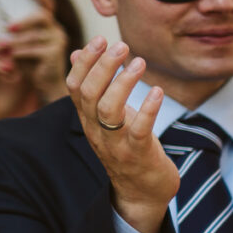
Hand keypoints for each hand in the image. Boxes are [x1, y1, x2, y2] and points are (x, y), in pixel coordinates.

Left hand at [0, 0, 70, 104]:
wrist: (44, 83)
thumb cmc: (29, 61)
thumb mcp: (20, 42)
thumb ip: (14, 31)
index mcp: (49, 25)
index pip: (48, 6)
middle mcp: (56, 30)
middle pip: (42, 16)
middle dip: (24, 21)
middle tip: (8, 27)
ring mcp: (58, 42)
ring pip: (34, 36)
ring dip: (15, 41)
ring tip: (1, 46)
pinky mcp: (55, 54)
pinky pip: (34, 50)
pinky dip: (19, 53)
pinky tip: (10, 57)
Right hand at [66, 37, 173, 232]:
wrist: (142, 193)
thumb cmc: (128, 148)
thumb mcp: (109, 116)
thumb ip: (97, 87)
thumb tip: (80, 53)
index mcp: (88, 119)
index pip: (75, 86)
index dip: (85, 62)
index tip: (100, 39)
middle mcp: (97, 130)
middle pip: (89, 94)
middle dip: (103, 66)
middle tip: (121, 45)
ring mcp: (116, 144)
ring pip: (109, 109)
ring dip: (123, 83)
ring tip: (140, 62)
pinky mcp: (138, 155)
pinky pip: (139, 130)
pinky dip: (148, 109)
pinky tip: (157, 91)